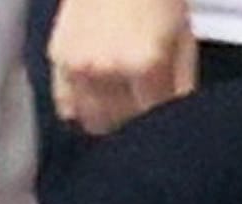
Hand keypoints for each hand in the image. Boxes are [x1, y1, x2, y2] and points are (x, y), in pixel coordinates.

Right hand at [48, 0, 197, 135]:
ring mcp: (78, 65)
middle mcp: (107, 69)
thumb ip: (182, 83)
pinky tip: (93, 99)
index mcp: (143, 65)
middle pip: (121, 125)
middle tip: (139, 107)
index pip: (152, 120)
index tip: (160, 116)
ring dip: (106, 118)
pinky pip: (66, 104)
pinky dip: (80, 108)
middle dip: (133, 122)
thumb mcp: (183, 39)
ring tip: (117, 102)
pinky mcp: (58, 57)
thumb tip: (178, 116)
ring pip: (92, 120)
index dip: (159, 122)